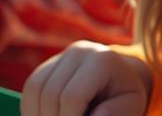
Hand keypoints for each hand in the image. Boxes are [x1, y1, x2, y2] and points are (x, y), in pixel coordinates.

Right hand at [20, 41, 150, 115]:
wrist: (119, 77)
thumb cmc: (125, 96)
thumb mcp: (131, 105)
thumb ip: (116, 113)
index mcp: (101, 61)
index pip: (73, 96)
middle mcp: (78, 52)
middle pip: (50, 93)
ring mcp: (60, 56)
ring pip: (34, 88)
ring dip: (36, 115)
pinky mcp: (48, 65)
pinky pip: (30, 87)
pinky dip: (32, 108)